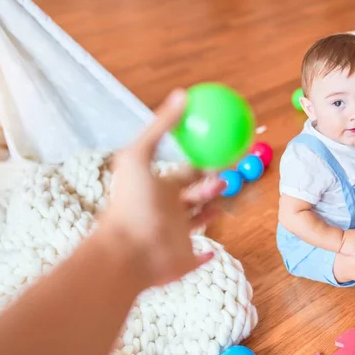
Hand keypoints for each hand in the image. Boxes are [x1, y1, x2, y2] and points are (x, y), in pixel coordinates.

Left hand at [100, 89, 225, 286]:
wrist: (128, 250)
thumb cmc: (131, 202)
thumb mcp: (139, 155)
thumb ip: (160, 126)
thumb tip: (183, 94)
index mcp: (161, 190)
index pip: (185, 174)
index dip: (202, 164)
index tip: (220, 153)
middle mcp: (170, 212)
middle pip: (196, 195)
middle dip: (211, 185)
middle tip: (227, 176)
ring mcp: (177, 237)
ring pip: (201, 221)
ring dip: (213, 212)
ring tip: (224, 201)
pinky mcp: (185, 260)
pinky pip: (199, 258)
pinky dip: (206, 255)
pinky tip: (212, 251)